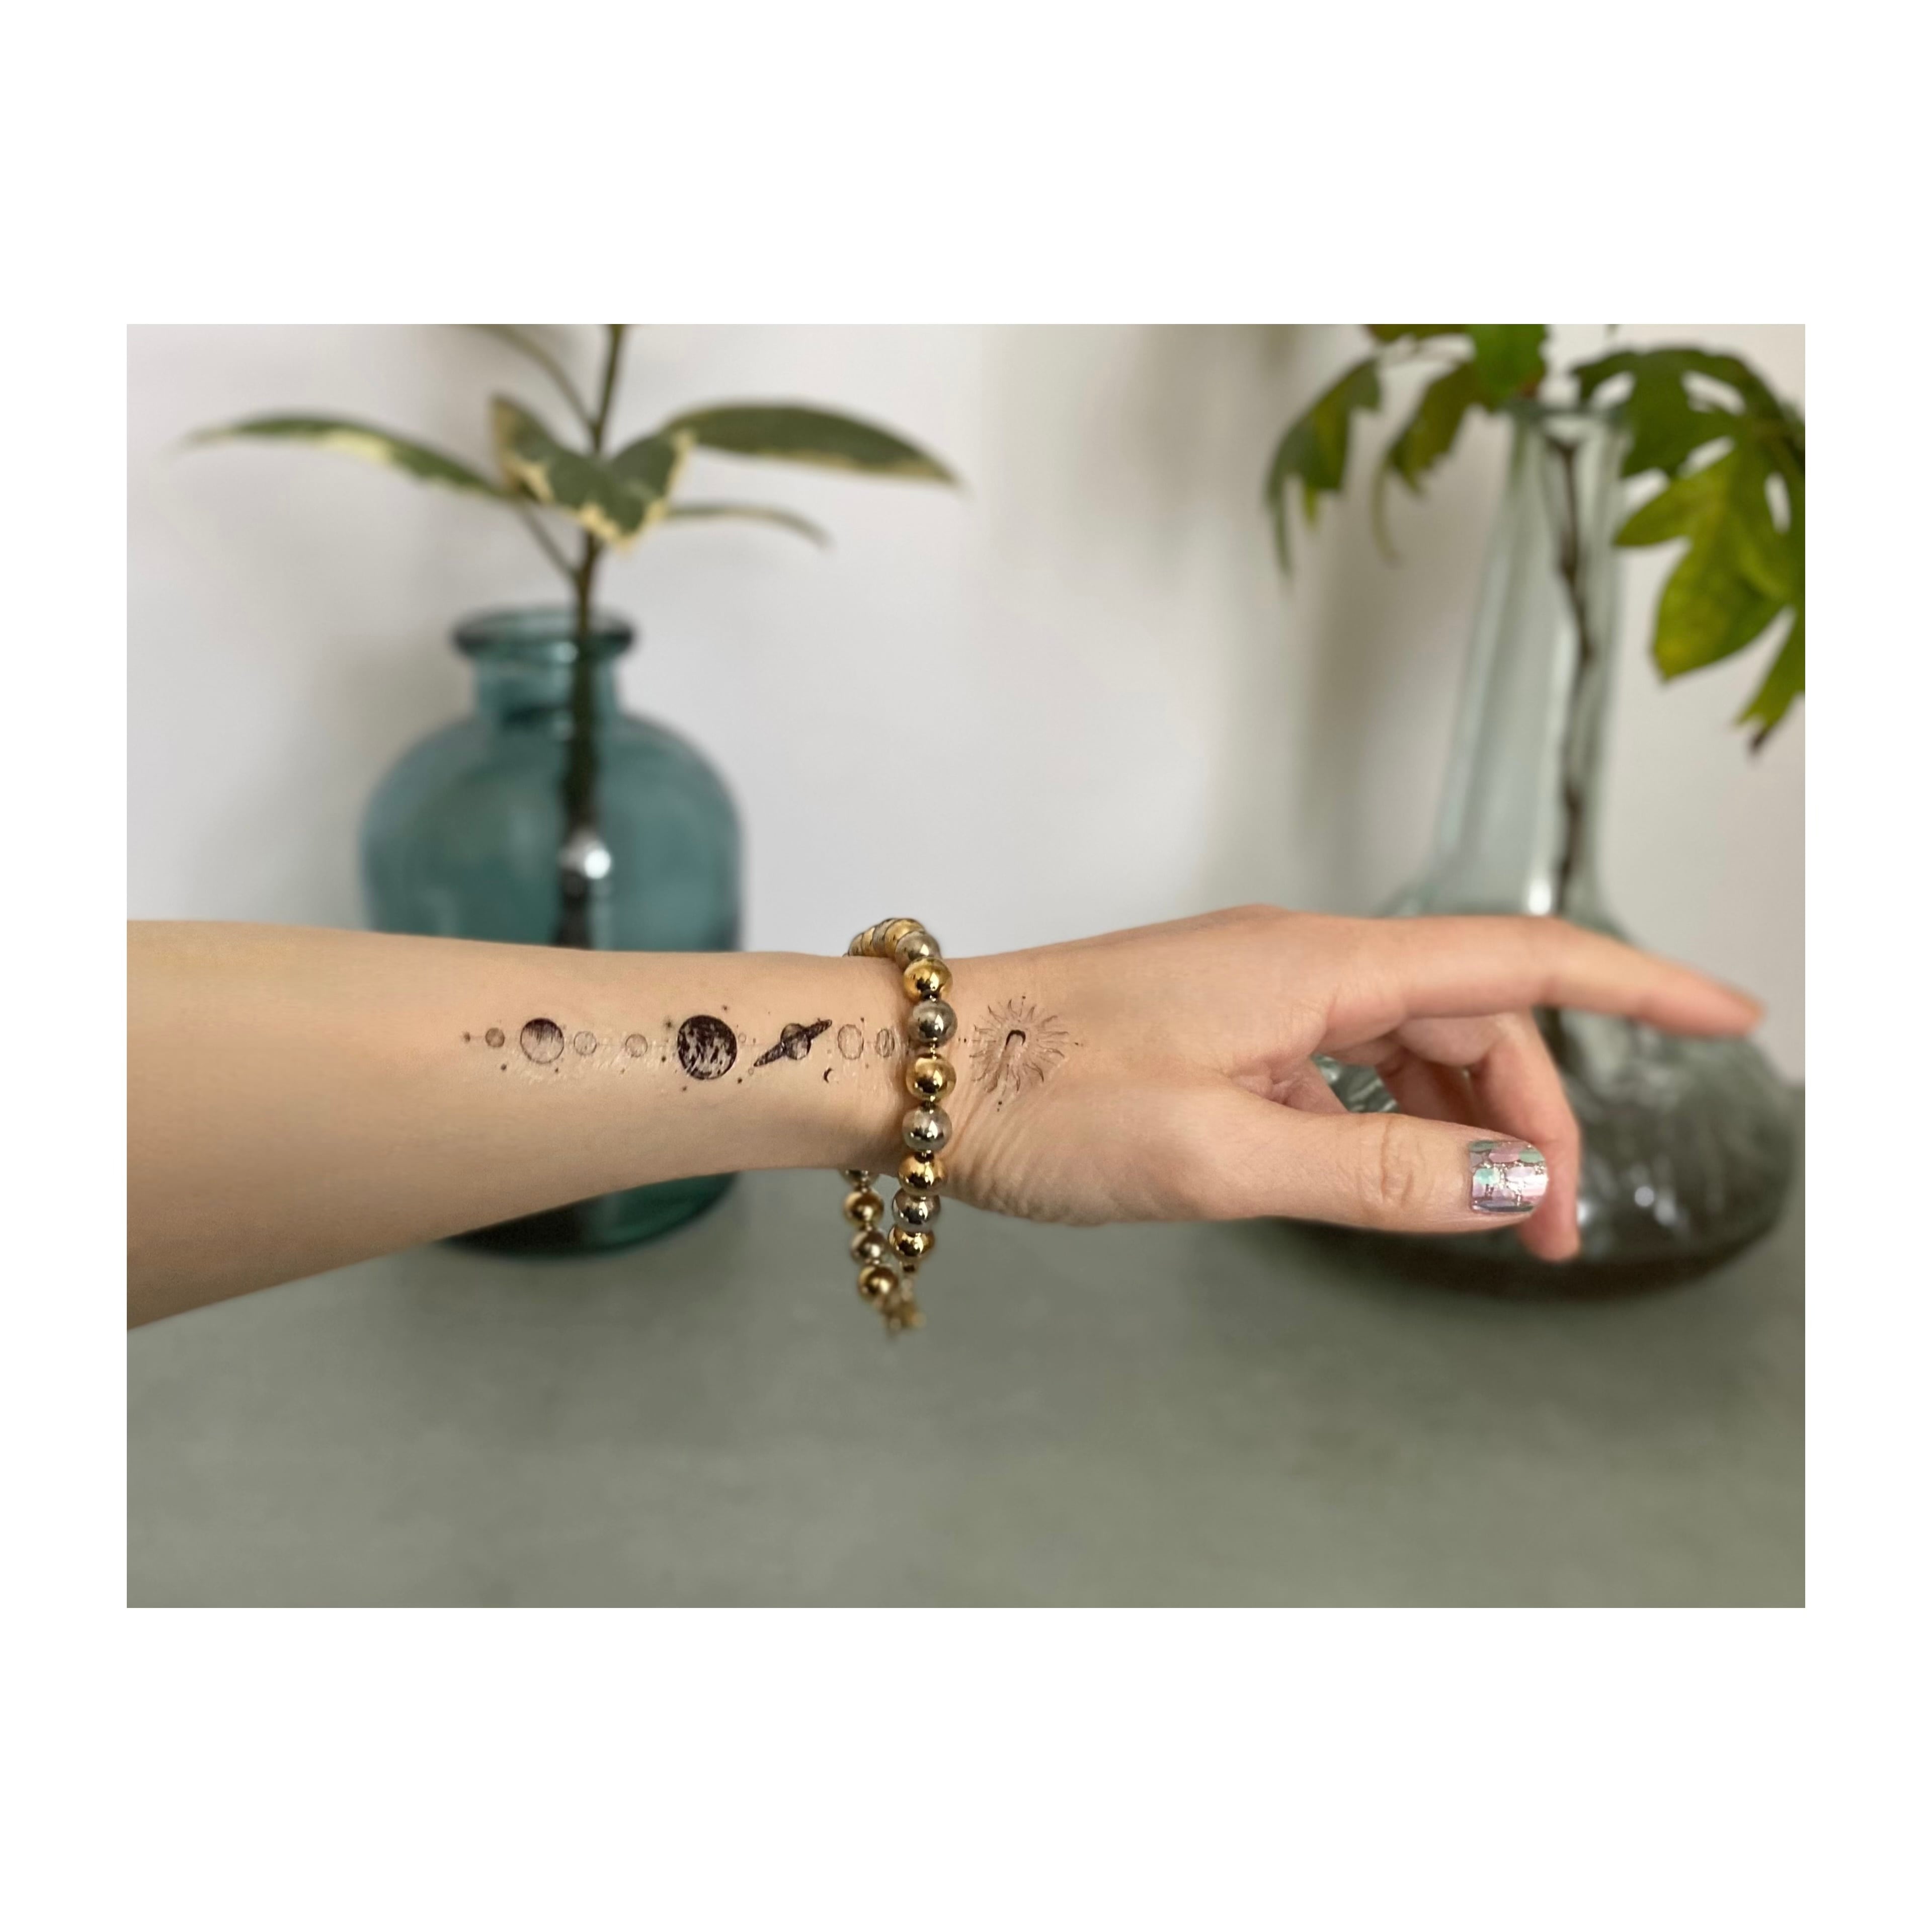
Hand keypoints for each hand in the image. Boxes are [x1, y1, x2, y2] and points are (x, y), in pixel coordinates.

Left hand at [941, 906, 1761, 1259]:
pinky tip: (1372, 1179)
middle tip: (1544, 1240)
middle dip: (1530, 1119)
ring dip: (1457, 1125)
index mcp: (1317, 965)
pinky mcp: (1215, 1027)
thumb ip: (1378, 1172)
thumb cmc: (1041, 1096)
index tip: (1732, 1015)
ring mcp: (1253, 992)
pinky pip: (1339, 1064)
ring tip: (1474, 1224)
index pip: (1520, 960)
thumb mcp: (1222, 1155)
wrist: (909, 1070)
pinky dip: (1382, 1121)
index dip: (1638, 988)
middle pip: (1470, 1019)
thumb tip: (1510, 1182)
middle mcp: (1297, 960)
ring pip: (1406, 1045)